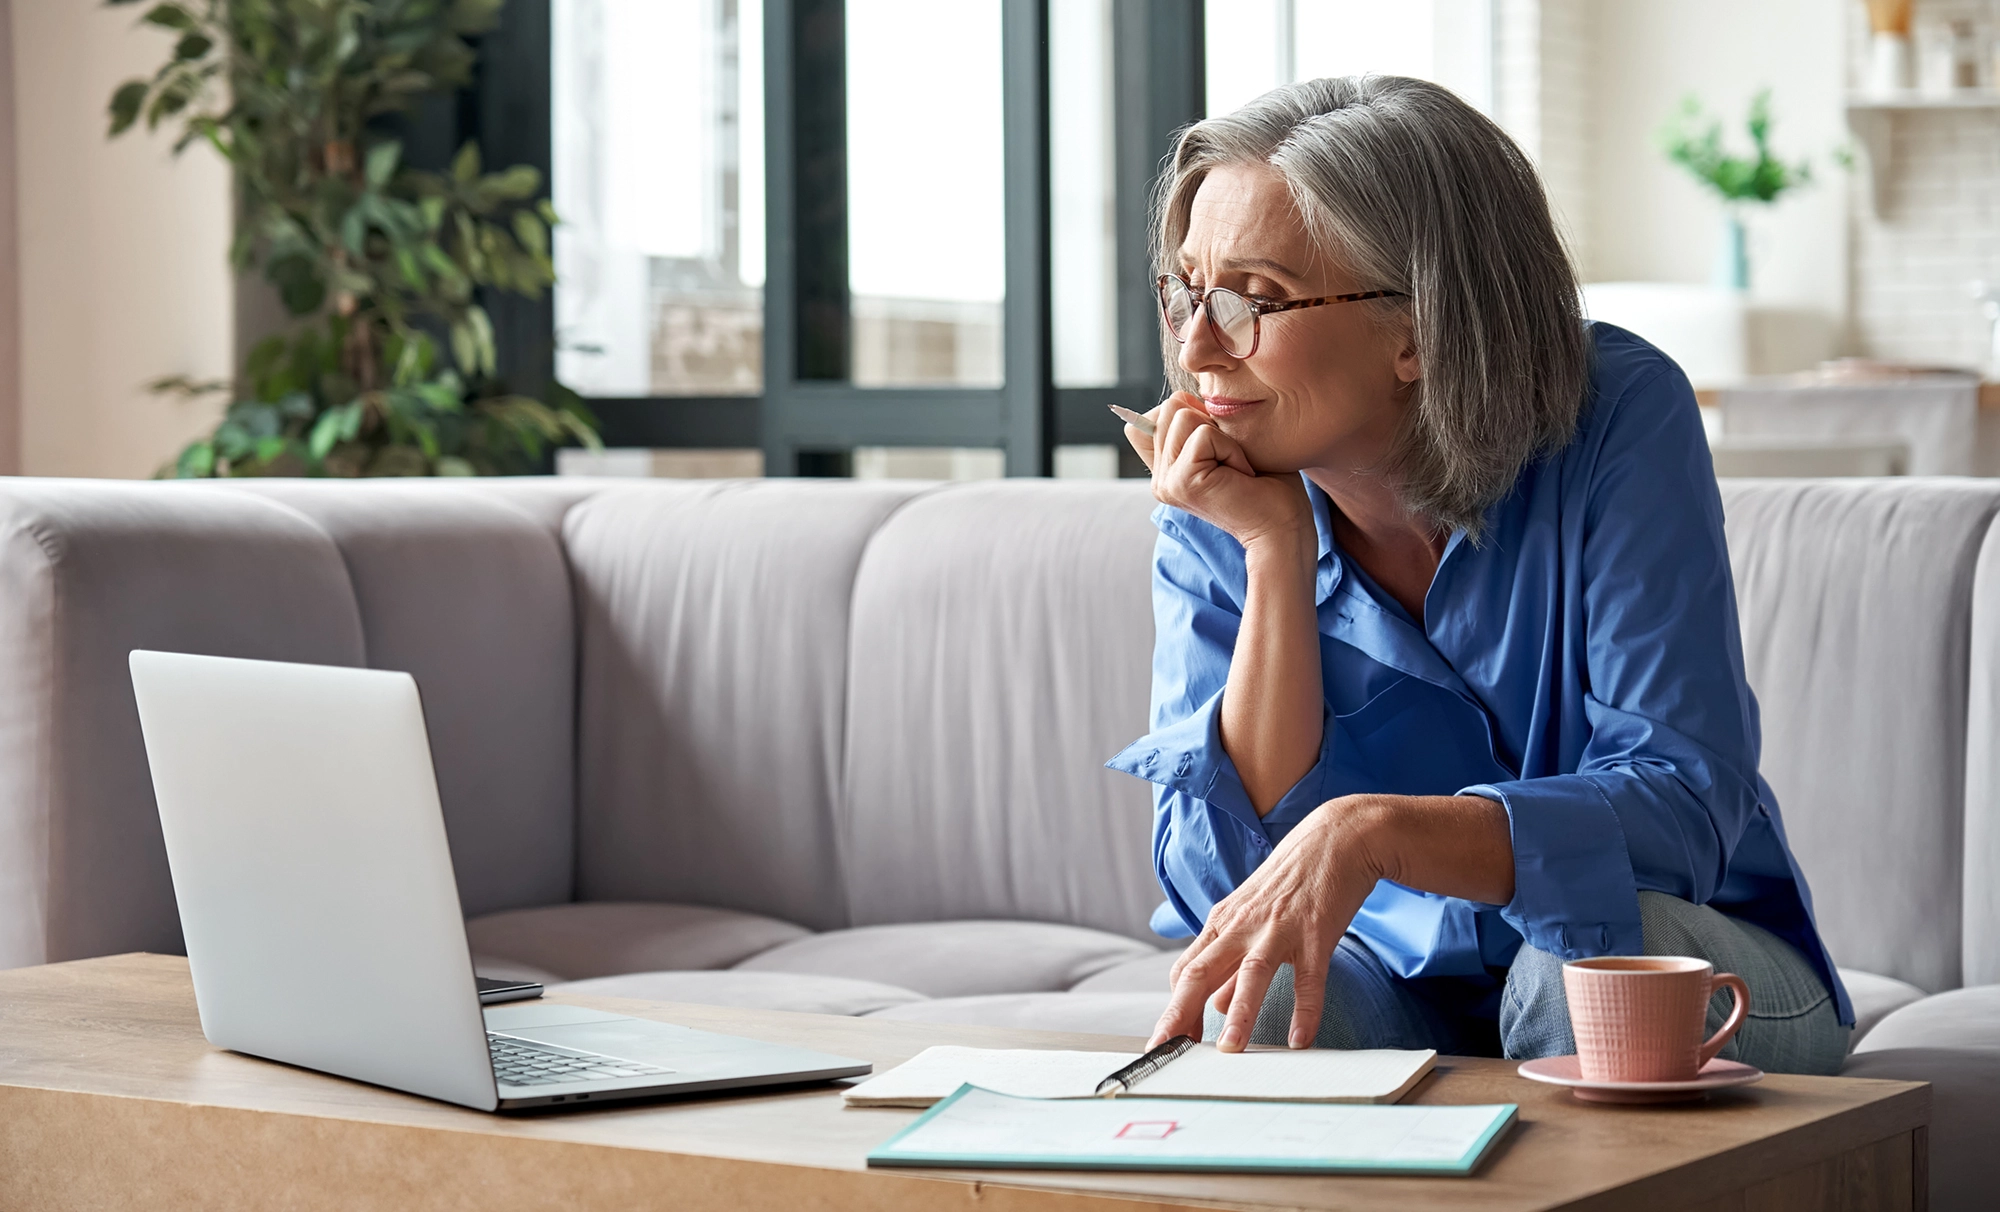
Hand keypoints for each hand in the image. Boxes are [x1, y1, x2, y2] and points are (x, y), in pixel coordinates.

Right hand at [1122, 392, 1310, 555]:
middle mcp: (1160, 478)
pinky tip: (1241, 475)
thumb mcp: (1226, 444)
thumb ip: (1197, 424)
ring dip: (1222, 436)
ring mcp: (1166, 482)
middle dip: (1210, 422)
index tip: (1219, 448)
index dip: (1188, 415)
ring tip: (1236, 468)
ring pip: (1183, 415)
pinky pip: (1204, 434)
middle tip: (1232, 460)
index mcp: (1166, 471)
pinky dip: (1231, 448)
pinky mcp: (1182, 482)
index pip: (1151, 417)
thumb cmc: (1267, 486)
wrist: (1283, 528)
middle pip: (1169, 407)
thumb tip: (1183, 398)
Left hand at [1150, 796, 1391, 1050]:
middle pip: (1200, 972)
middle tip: (1167, 1051)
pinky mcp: (1316, 932)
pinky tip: (1300, 1040)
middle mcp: (1242, 926)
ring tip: (1230, 1050)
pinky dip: (1305, 1010)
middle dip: (1180, 1014)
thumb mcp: (1251, 917)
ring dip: (1238, 1013)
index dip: (1174, 1008)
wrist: (1336, 838)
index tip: (1167, 1042)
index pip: (1185, 971)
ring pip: (1250, 974)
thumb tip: (1214, 1005)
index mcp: (1222, 923)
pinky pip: (1309, 978)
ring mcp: (1279, 928)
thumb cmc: (1291, 881)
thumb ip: (1231, 962)